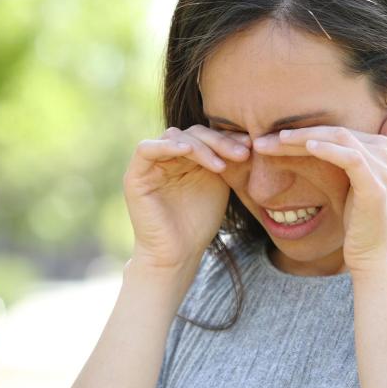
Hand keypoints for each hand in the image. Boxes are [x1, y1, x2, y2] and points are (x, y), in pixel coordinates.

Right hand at [123, 125, 250, 269]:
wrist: (178, 254)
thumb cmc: (199, 223)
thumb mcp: (219, 184)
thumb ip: (224, 159)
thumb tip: (248, 136)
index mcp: (186, 157)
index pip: (206, 135)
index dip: (228, 137)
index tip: (251, 145)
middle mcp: (167, 156)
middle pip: (193, 133)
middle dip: (219, 142)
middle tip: (242, 153)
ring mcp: (150, 164)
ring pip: (174, 136)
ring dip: (200, 147)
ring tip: (221, 165)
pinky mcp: (135, 175)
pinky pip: (146, 149)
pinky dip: (167, 146)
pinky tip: (188, 152)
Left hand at [252, 108, 386, 273]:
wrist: (374, 256)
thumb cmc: (356, 223)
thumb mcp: (348, 186)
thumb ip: (343, 160)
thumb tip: (334, 145)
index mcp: (377, 148)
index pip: (333, 130)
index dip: (301, 131)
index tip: (267, 138)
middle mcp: (382, 152)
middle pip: (333, 131)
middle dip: (296, 134)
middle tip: (261, 140)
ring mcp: (381, 169)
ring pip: (339, 139)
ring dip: (303, 138)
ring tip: (276, 140)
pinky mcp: (374, 186)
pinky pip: (351, 159)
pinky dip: (329, 150)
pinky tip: (308, 147)